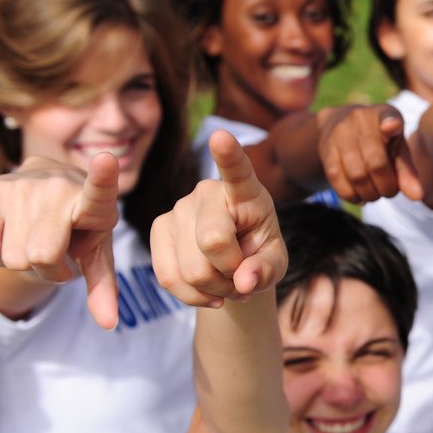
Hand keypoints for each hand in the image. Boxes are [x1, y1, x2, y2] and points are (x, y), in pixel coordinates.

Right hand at [0, 153, 119, 327]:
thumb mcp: (96, 253)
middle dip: (48, 268)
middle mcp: (57, 186)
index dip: (102, 177)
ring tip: (35, 237)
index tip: (106, 160)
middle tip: (57, 252)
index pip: (99, 190)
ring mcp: (20, 185)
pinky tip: (12, 231)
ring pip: (12, 256)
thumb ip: (103, 287)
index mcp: (94, 201)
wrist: (48, 187)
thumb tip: (109, 324)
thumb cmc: (79, 227)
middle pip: (41, 256)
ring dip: (22, 259)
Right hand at [151, 130, 287, 307]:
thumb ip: (266, 270)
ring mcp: (178, 208)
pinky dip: (192, 296)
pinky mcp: (158, 228)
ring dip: (214, 289)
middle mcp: (207, 192)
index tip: (220, 135)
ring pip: (190, 268)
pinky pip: (168, 277)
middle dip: (230, 273)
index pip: (237, 171)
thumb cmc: (260, 256)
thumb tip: (245, 281)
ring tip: (228, 285)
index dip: (228, 155)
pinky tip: (209, 292)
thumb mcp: (274, 264)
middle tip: (242, 278)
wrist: (233, 266)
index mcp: (246, 192)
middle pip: (212, 241)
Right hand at [316, 103, 422, 203]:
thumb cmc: (379, 140)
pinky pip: (337, 179)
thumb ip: (407, 171)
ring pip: (356, 175)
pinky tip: (359, 196)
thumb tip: (417, 197)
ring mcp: (341, 133)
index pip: (388, 117)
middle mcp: (361, 119)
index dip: (390, 124)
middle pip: (376, 163)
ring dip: (369, 194)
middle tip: (389, 192)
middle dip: (386, 187)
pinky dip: (351, 195)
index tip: (391, 128)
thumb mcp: (397, 149)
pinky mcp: (326, 149)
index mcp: (385, 114)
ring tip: (375, 195)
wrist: (339, 123)